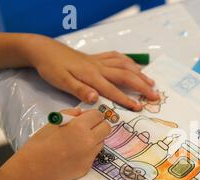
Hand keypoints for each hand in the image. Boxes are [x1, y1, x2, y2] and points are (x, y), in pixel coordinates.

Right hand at [19, 108, 110, 179]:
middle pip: (107, 128)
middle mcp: (89, 141)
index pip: (98, 116)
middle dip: (100, 125)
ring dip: (95, 139)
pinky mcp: (88, 167)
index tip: (87, 118)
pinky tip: (75, 153)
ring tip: (80, 141)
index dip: (93, 115)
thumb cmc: (40, 143)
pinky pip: (94, 155)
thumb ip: (69, 114)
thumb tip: (81, 113)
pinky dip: (88, 152)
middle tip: (89, 127)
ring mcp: (90, 155)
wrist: (35, 169)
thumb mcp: (52, 123)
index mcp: (80, 127)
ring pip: (102, 142)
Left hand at [23, 35, 157, 110]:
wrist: (44, 50)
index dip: (127, 100)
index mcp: (92, 76)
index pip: (113, 90)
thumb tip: (95, 98)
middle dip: (142, 86)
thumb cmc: (52, 68)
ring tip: (151, 82)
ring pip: (125, 65)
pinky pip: (117, 57)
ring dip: (140, 74)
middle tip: (155, 96)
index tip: (140, 108)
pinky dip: (129, 62)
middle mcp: (99, 68)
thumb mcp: (61, 82)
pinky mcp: (97, 57)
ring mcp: (99, 61)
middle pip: (126, 76)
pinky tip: (135, 66)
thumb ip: (79, 90)